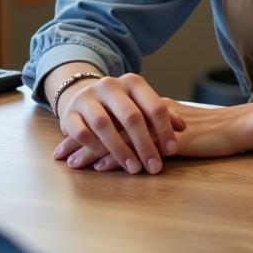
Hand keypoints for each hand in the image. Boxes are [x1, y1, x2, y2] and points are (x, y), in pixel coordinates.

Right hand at [52, 73, 186, 174]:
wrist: (80, 93)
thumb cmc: (119, 104)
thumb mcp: (140, 102)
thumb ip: (160, 113)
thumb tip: (183, 128)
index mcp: (132, 82)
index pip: (154, 105)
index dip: (165, 129)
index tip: (172, 151)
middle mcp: (110, 86)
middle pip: (131, 116)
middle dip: (145, 144)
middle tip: (155, 167)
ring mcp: (87, 98)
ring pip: (104, 124)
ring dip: (120, 150)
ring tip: (134, 169)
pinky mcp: (69, 113)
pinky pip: (80, 132)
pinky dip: (93, 147)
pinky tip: (102, 162)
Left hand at [55, 100, 252, 171]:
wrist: (237, 126)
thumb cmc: (213, 131)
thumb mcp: (179, 129)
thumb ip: (159, 130)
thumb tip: (141, 140)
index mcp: (152, 108)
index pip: (114, 116)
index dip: (92, 129)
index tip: (71, 140)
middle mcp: (150, 114)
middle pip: (109, 124)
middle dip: (83, 140)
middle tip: (61, 154)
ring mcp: (158, 127)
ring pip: (118, 136)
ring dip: (93, 151)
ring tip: (72, 164)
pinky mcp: (168, 141)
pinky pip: (136, 149)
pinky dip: (117, 158)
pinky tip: (101, 169)